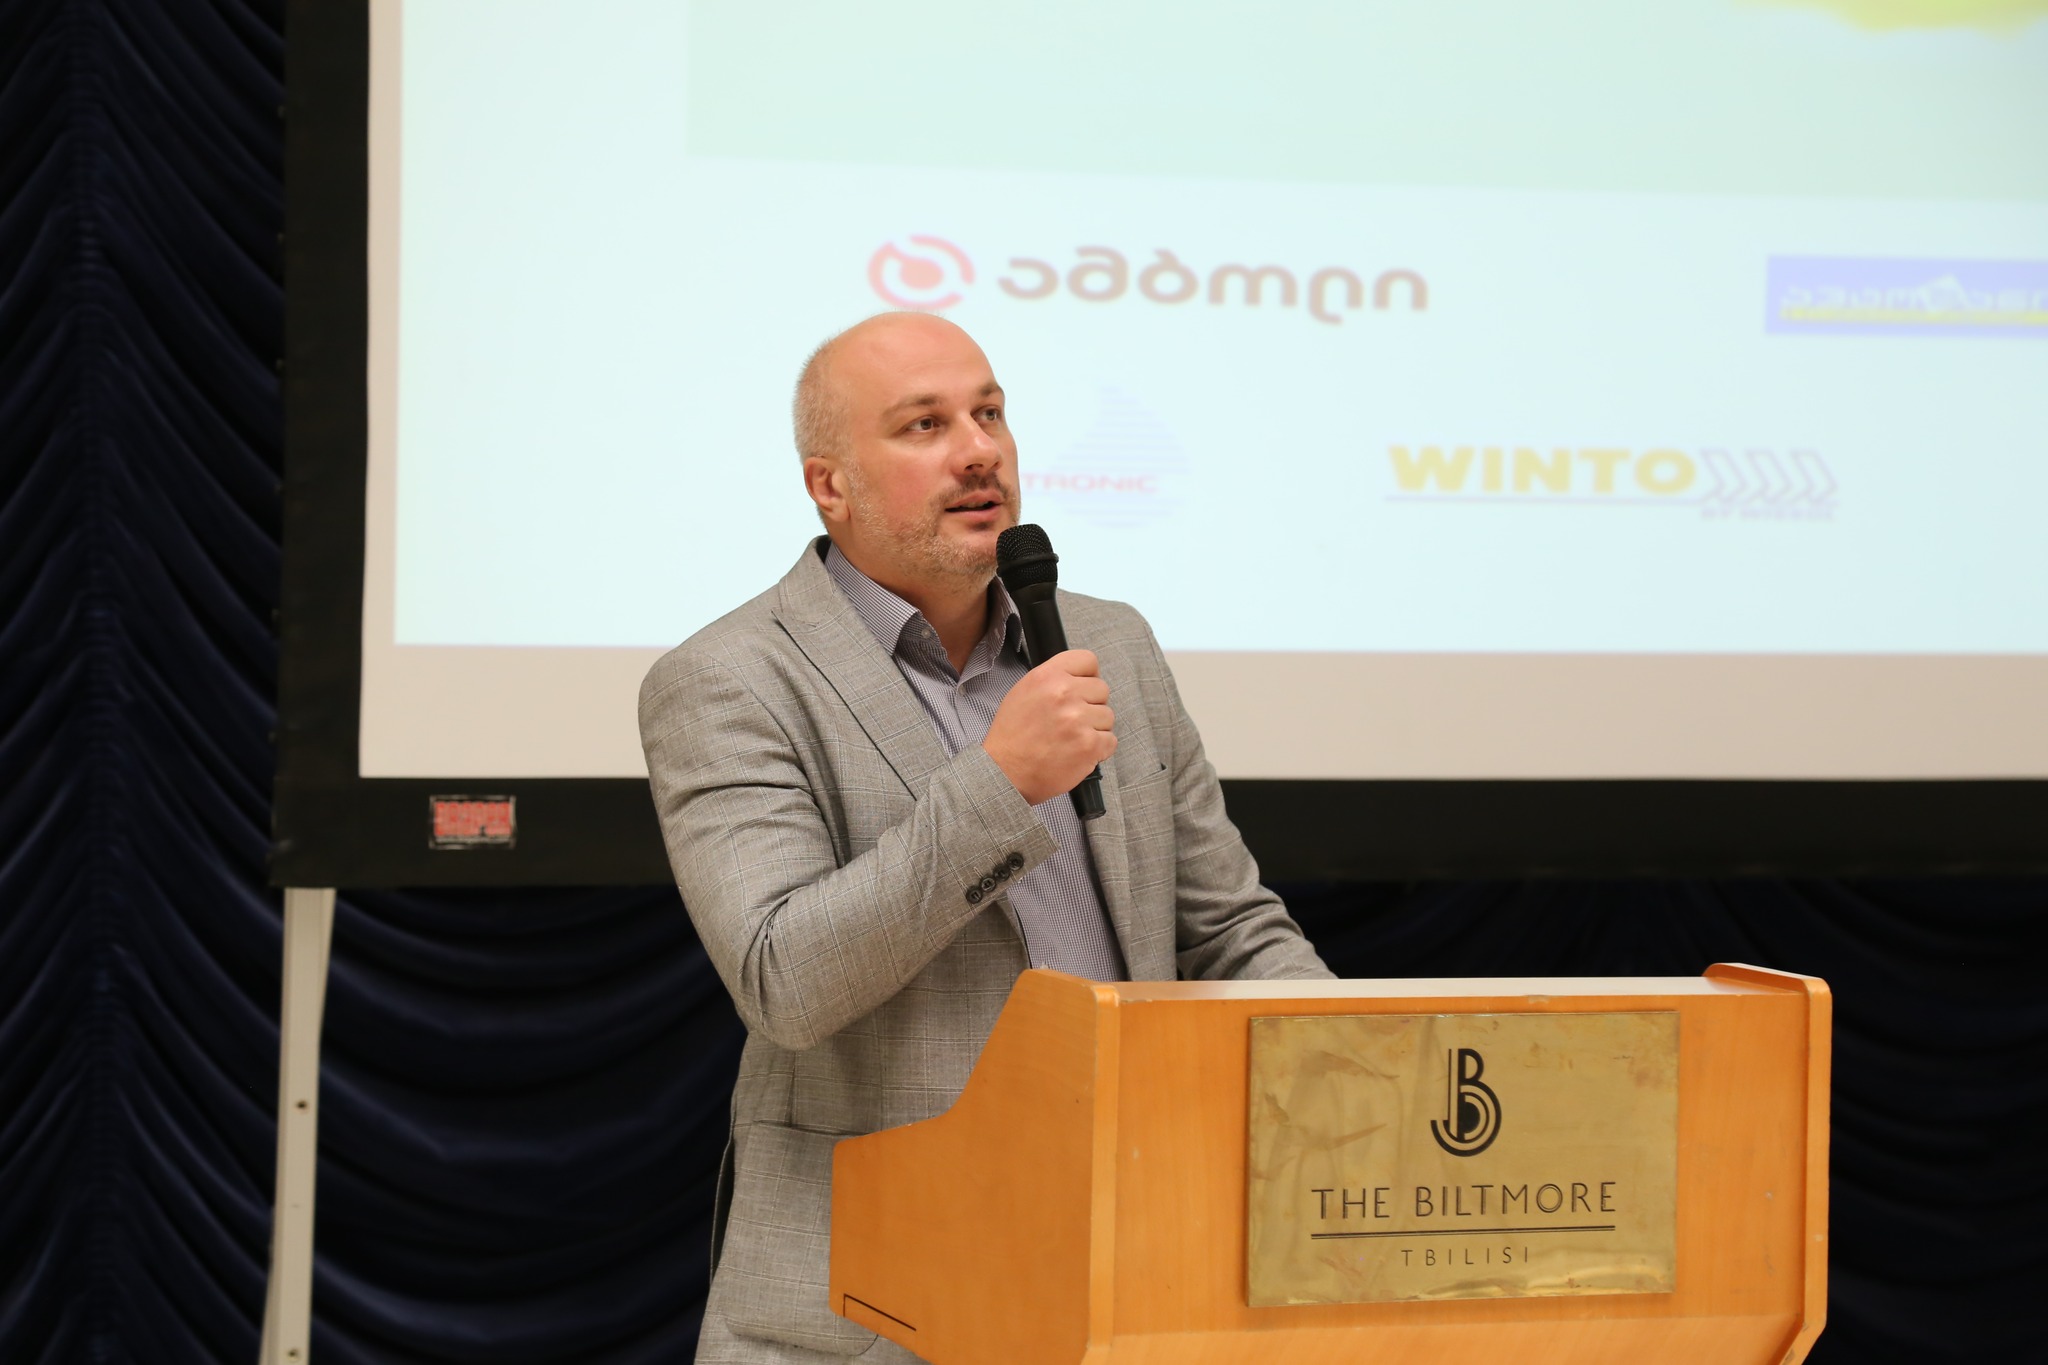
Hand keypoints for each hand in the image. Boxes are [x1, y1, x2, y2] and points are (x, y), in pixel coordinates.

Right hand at [983, 650, 1116, 805]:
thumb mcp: (1024, 691)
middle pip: (1102, 689)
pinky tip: (1078, 752)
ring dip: (1095, 728)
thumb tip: (1079, 678)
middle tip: (1072, 720)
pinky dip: (1099, 749)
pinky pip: (1110, 740)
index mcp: (1047, 676)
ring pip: (1108, 716)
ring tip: (1071, 739)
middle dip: (1091, 705)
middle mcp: (1064, 693)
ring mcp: (1079, 720)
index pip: (1088, 660)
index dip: (1088, 677)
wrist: (1005, 772)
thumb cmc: (1012, 736)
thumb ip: (1053, 679)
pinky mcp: (1089, 745)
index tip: (1082, 690)